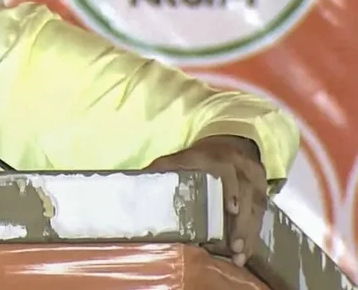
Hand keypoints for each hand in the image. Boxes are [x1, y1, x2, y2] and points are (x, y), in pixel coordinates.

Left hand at [144, 135, 266, 266]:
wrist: (230, 143)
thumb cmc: (199, 157)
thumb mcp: (180, 157)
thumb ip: (161, 169)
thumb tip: (136, 183)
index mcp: (217, 159)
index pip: (228, 172)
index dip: (232, 190)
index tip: (232, 209)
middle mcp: (239, 168)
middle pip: (247, 195)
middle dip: (242, 223)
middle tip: (235, 246)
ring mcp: (254, 180)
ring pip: (256, 208)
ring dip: (249, 233)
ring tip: (239, 255)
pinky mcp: (262, 192)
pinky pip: (261, 214)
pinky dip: (253, 234)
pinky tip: (245, 252)